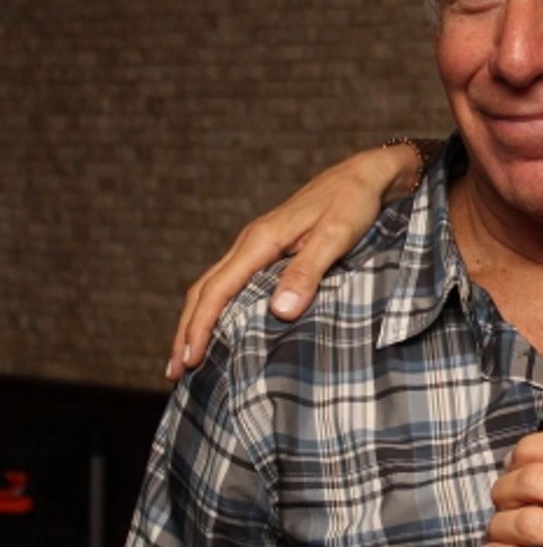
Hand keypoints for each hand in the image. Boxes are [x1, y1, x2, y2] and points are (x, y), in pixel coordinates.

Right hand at [165, 143, 421, 379]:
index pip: (217, 289)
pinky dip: (218, 307)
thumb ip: (308, 271)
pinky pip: (232, 280)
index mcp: (261, 240)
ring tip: (187, 356)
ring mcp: (259, 244)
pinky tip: (223, 326)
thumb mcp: (337, 235)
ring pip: (214, 285)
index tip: (187, 360)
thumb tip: (279, 311)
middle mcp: (252, 242)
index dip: (199, 326)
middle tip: (173, 372)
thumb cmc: (354, 201)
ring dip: (197, 320)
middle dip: (186, 330)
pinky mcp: (271, 248)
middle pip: (205, 290)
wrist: (366, 174)